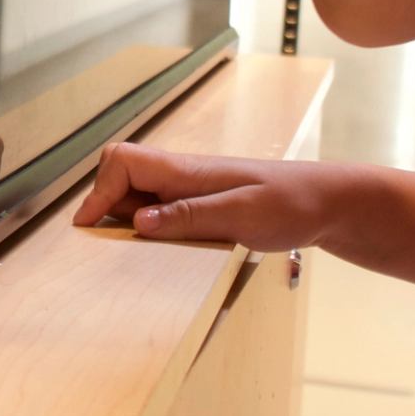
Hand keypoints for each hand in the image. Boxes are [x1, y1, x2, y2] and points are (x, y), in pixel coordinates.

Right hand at [71, 142, 339, 251]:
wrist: (328, 204)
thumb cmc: (291, 203)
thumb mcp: (241, 215)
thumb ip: (189, 216)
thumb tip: (137, 222)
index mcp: (185, 170)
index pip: (122, 161)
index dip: (97, 190)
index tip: (87, 227)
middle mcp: (182, 176)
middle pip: (122, 178)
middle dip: (108, 209)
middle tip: (114, 246)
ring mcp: (191, 190)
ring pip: (140, 197)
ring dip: (131, 223)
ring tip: (142, 254)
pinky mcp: (202, 205)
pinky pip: (162, 213)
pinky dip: (153, 231)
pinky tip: (166, 252)